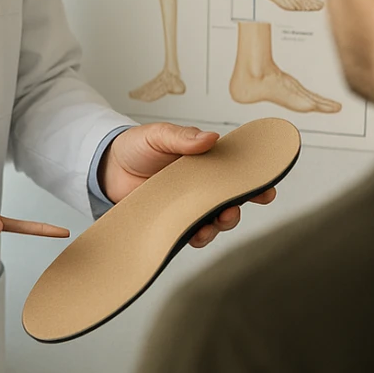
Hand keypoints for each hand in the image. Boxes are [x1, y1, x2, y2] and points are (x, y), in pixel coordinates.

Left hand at [99, 123, 276, 247]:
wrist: (106, 167)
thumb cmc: (136, 146)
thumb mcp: (158, 135)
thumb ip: (183, 137)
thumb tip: (211, 138)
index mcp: (204, 163)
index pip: (235, 173)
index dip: (255, 182)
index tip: (268, 188)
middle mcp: (199, 187)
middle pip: (229, 202)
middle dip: (237, 208)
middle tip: (232, 209)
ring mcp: (186, 206)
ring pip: (212, 222)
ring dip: (218, 226)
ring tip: (213, 224)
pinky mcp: (169, 222)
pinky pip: (188, 234)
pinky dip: (195, 237)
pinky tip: (194, 236)